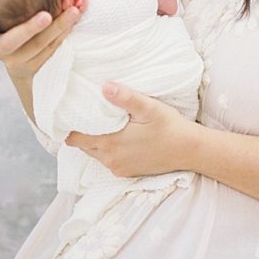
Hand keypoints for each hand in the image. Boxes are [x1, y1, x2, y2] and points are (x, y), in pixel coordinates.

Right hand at [0, 3, 80, 79]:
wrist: (27, 58)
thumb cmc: (17, 18)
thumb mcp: (11, 6)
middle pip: (8, 42)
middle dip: (29, 29)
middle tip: (46, 16)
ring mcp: (14, 61)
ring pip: (36, 47)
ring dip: (58, 27)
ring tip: (74, 11)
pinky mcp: (33, 68)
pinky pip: (50, 51)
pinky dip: (64, 32)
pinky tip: (76, 16)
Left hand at [64, 82, 198, 177]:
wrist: (189, 150)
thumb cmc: (169, 126)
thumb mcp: (149, 107)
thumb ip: (125, 97)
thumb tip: (104, 86)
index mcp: (110, 143)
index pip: (74, 138)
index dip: (70, 125)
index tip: (71, 111)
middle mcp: (110, 159)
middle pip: (82, 145)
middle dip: (81, 131)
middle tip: (86, 113)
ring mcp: (118, 168)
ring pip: (94, 153)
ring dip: (95, 140)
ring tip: (101, 122)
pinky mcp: (127, 172)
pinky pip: (107, 160)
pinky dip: (107, 149)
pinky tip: (118, 136)